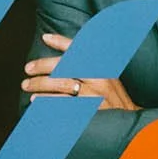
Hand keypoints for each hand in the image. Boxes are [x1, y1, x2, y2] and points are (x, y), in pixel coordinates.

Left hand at [24, 33, 138, 110]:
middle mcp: (100, 78)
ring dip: (41, 85)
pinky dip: (48, 102)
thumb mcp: (108, 75)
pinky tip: (37, 102)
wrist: (129, 120)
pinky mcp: (88, 111)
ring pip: (63, 85)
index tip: (45, 38)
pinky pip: (63, 105)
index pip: (81, 49)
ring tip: (28, 86)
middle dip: (44, 66)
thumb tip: (67, 50)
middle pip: (67, 66)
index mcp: (103, 67)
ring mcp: (94, 96)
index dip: (62, 41)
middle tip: (28, 69)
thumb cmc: (114, 96)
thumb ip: (90, 63)